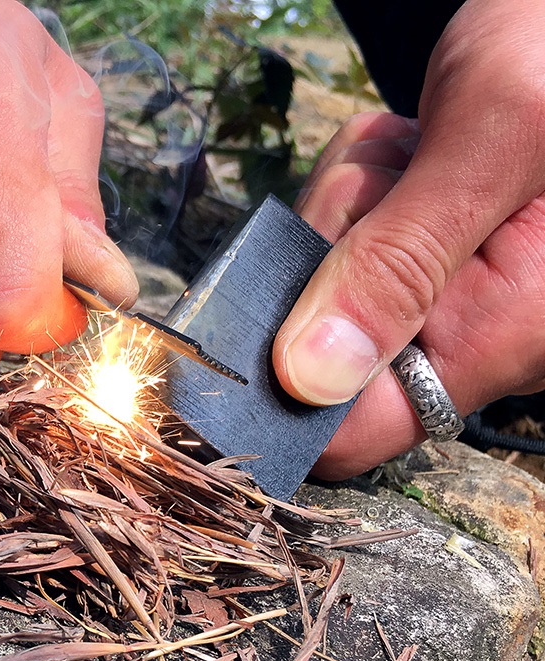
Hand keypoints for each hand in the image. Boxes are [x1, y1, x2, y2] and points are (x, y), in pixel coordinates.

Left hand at [272, 0, 544, 477]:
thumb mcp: (488, 140)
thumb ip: (398, 262)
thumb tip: (308, 379)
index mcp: (501, 332)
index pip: (355, 432)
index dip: (281, 398)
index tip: (246, 318)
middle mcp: (472, 333)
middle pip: (320, 347)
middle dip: (320, 259)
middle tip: (382, 180)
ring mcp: (443, 297)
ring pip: (323, 285)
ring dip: (342, 209)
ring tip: (410, 152)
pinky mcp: (424, 262)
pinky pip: (343, 244)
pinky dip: (354, 189)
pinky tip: (407, 152)